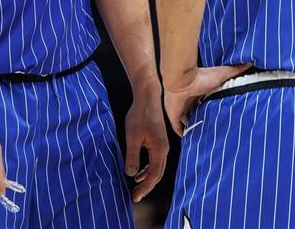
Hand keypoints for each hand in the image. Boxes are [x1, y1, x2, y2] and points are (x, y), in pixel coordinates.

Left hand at [122, 87, 168, 201]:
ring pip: (157, 168)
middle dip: (147, 187)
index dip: (145, 188)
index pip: (154, 175)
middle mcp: (164, 150)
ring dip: (147, 178)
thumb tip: (131, 174)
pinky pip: (154, 160)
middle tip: (136, 197)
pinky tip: (139, 173)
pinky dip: (147, 169)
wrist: (147, 97)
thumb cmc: (139, 115)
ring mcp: (162, 145)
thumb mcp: (132, 137)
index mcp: (160, 150)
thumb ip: (132, 156)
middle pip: (158, 174)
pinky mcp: (158, 141)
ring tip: (136, 187)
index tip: (135, 197)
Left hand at [163, 64, 251, 135]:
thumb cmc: (201, 76)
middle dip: (204, 120)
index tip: (221, 117)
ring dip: (194, 127)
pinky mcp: (174, 116)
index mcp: (200, 92)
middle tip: (214, 131)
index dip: (213, 109)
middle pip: (197, 113)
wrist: (183, 80)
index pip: (207, 103)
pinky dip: (183, 134)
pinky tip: (189, 140)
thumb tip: (250, 62)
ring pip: (188, 121)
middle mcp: (190, 101)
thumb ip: (236, 70)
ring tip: (203, 137)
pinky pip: (178, 128)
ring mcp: (182, 109)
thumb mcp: (223, 74)